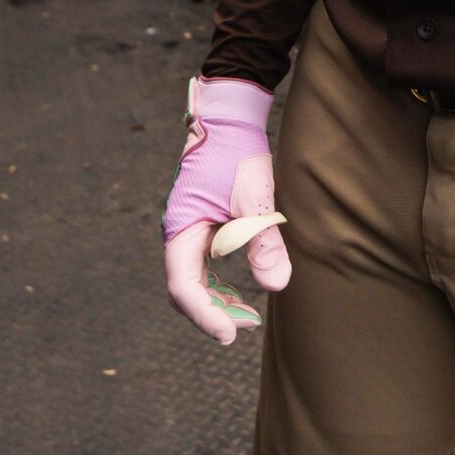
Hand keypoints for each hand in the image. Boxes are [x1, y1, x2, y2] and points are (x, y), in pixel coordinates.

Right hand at [162, 77, 290, 345]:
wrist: (231, 118)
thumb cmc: (238, 154)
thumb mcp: (255, 199)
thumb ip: (264, 242)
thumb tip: (275, 286)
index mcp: (181, 229)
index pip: (183, 287)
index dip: (205, 315)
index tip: (230, 335)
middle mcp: (178, 233)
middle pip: (185, 289)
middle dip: (211, 313)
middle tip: (243, 330)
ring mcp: (187, 230)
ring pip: (193, 280)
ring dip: (215, 301)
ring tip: (245, 317)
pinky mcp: (200, 225)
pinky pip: (202, 266)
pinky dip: (218, 284)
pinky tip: (239, 292)